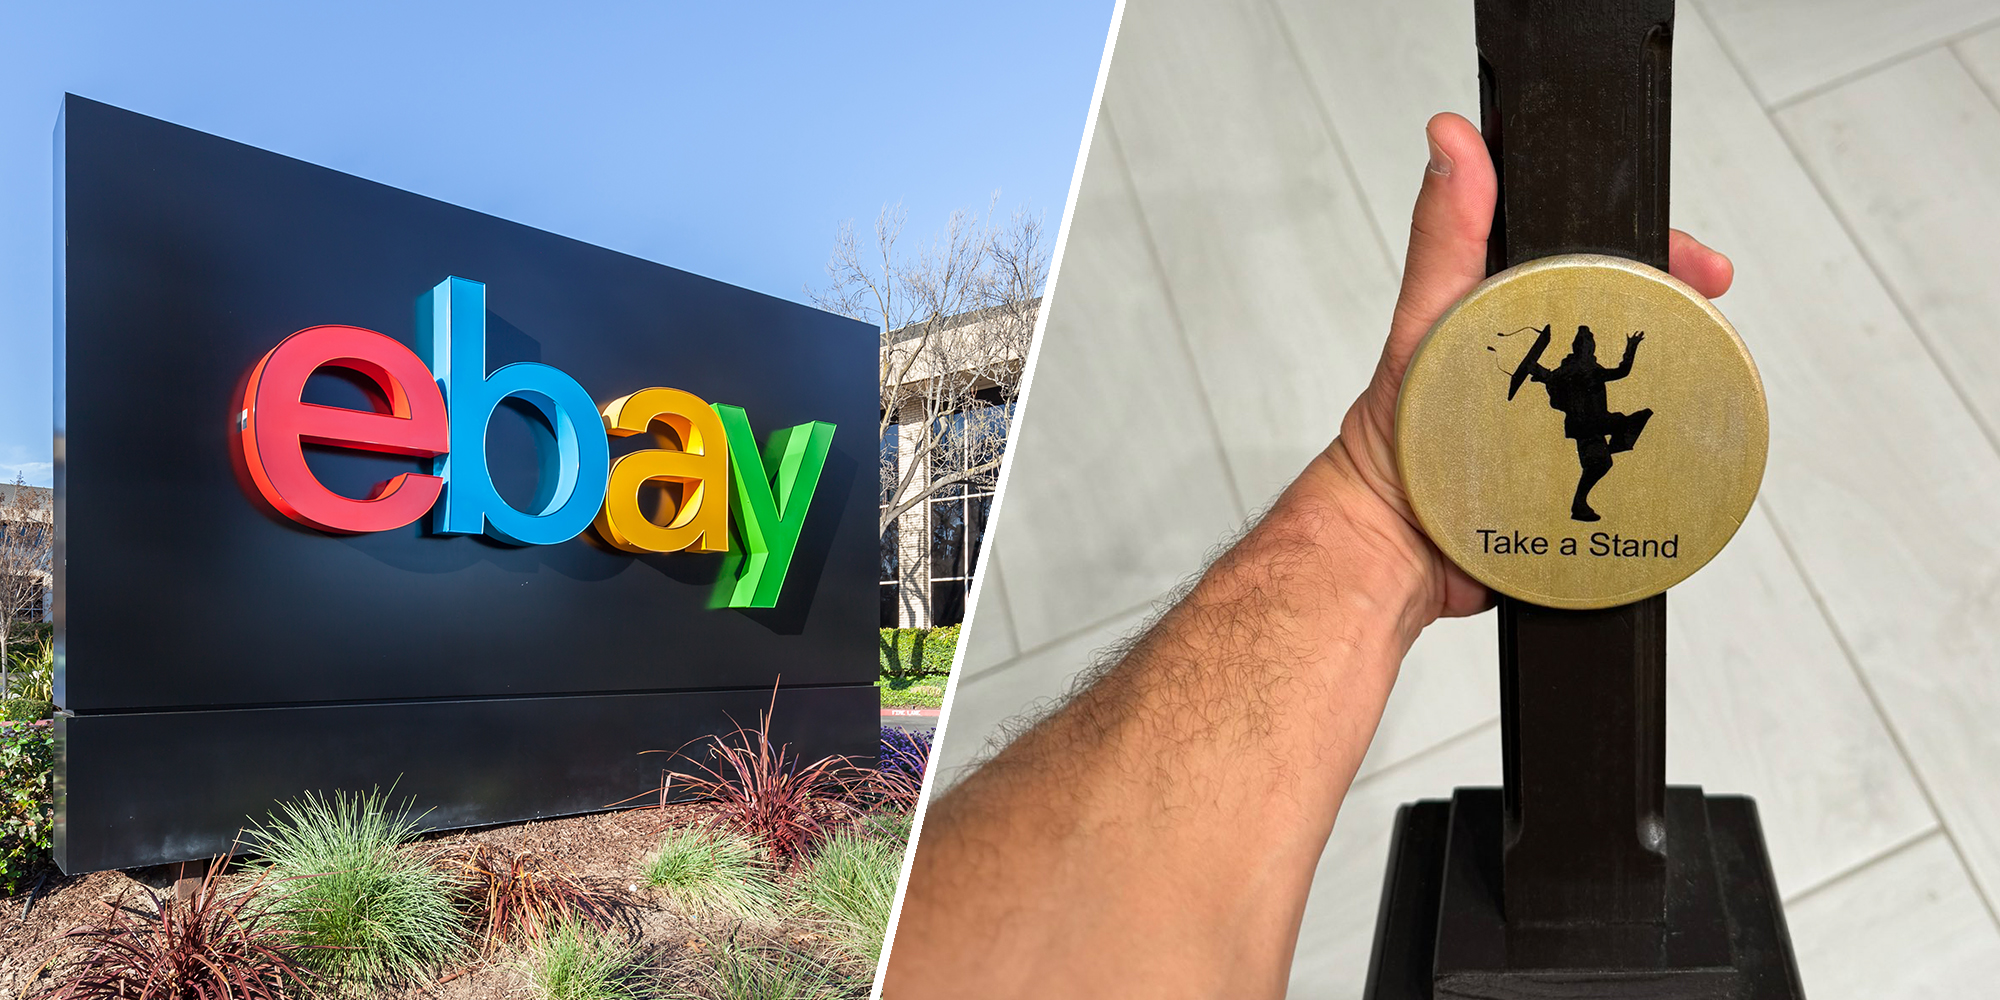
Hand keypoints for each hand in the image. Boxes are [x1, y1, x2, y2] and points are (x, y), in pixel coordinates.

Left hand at [1317, 112, 1730, 628]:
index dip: (1653, 251)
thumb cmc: (1392, 437)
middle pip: (1629, 323)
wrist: (1396, 547)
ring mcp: (1559, 420)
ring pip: (1637, 391)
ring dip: (1673, 389)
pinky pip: (1631, 462)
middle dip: (1680, 320)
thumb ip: (1445, 234)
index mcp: (1508, 312)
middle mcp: (1538, 362)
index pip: (1597, 258)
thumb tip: (1450, 142)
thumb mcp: (1424, 319)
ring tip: (1702, 388)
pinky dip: (1659, 458)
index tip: (1699, 263)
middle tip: (1711, 322)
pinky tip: (1676, 454)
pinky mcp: (1571, 478)